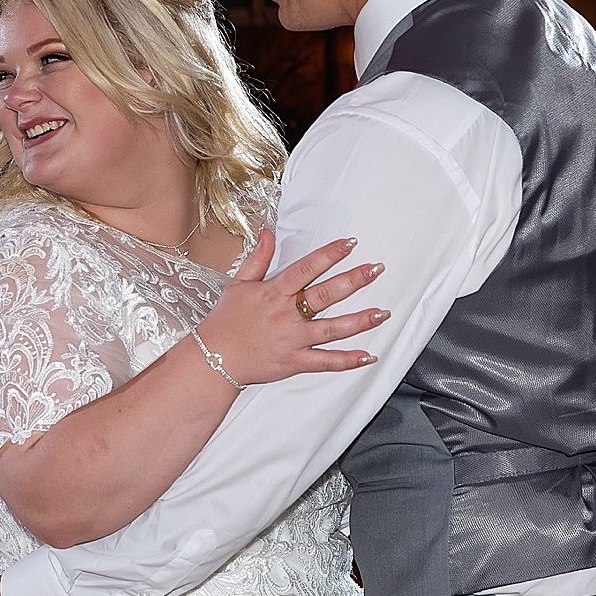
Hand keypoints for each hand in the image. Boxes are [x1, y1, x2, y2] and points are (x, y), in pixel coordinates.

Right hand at [198, 232, 389, 386]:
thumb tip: (268, 233)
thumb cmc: (224, 322)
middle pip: (326, 295)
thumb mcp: (238, 284)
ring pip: (332, 329)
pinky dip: (347, 360)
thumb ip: (258, 258)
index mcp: (274, 292)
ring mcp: (292, 340)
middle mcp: (286, 315)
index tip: (350, 244)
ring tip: (382, 313)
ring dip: (359, 321)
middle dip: (353, 281)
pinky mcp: (294, 362)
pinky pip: (324, 362)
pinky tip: (366, 356)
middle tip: (375, 270)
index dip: (330, 254)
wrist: (213, 358)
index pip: (307, 268)